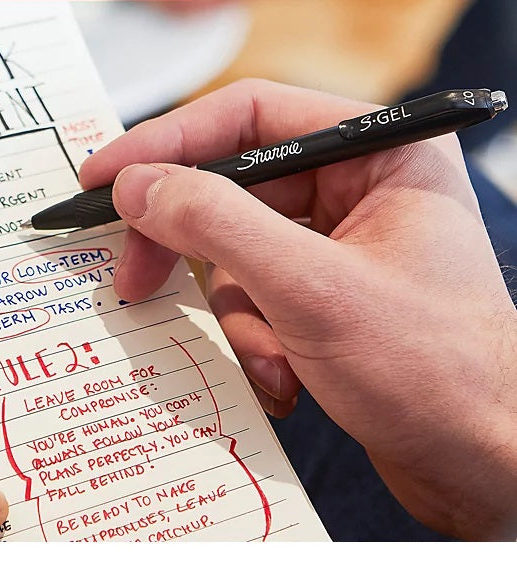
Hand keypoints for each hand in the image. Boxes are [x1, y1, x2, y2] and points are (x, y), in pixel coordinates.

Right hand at [79, 80, 516, 539]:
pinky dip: (256, 337)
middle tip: (133, 275)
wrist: (486, 466)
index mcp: (379, 150)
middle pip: (232, 184)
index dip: (169, 142)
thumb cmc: (439, 372)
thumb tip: (140, 185)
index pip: (250, 116)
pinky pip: (255, 294)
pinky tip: (288, 375)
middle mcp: (360, 185)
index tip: (105, 177)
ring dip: (237, 310)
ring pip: (236, 248)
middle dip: (189, 243)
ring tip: (271, 353)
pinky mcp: (326, 293)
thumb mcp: (312, 289)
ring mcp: (342, 242)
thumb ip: (218, 224)